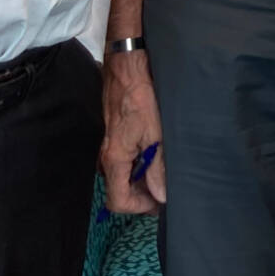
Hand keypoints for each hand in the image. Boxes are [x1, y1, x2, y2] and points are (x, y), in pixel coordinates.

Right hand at [99, 52, 165, 214]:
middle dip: (143, 195)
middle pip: (120, 191)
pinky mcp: (115, 137)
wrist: (127, 68)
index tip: (160, 202)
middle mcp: (107, 157)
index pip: (118, 201)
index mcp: (114, 159)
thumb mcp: (155, 133)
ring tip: (165, 172)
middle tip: (167, 189)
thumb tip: (161, 195)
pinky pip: (125, 162)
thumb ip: (157, 166)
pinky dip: (140, 165)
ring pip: (123, 177)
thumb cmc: (140, 96)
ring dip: (143, 180)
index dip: (140, 207)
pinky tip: (157, 155)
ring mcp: (110, 147)